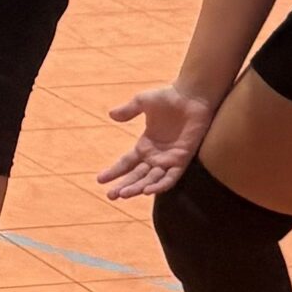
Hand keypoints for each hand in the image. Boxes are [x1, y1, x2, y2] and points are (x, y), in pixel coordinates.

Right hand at [99, 85, 218, 199]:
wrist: (192, 95)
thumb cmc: (169, 96)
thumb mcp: (142, 102)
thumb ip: (128, 110)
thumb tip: (111, 115)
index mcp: (145, 145)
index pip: (127, 163)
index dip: (114, 172)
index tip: (100, 180)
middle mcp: (156, 156)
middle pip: (137, 175)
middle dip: (124, 186)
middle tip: (111, 196)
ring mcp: (169, 159)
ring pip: (151, 180)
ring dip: (138, 188)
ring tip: (124, 194)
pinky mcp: (182, 159)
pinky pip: (170, 177)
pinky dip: (160, 185)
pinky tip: (147, 191)